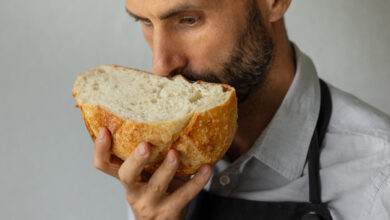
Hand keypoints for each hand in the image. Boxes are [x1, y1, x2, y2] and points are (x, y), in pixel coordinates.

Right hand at [93, 127, 211, 219]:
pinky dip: (197, 181)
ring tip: (175, 154)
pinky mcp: (170, 210)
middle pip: (126, 175)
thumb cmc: (155, 190)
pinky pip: (184, 194)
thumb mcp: (145, 174)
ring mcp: (151, 202)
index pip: (104, 164)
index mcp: (126, 177)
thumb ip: (147, 154)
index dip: (101, 149)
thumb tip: (159, 114)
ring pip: (156, 185)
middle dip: (136, 160)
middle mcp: (134, 190)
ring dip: (167, 168)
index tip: (105, 130)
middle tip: (145, 146)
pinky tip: (207, 168)